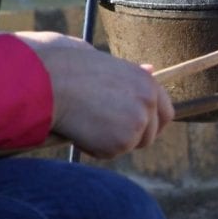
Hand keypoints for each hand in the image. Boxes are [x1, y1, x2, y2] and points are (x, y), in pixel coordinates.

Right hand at [11, 31, 172, 157]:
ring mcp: (137, 123)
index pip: (166, 112)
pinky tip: (79, 128)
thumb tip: (151, 69)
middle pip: (152, 135)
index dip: (152, 124)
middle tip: (107, 133)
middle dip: (133, 138)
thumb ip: (132, 74)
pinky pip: (108, 153)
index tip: (138, 129)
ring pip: (129, 146)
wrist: (51, 81)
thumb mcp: (108, 65)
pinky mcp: (122, 142)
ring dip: (110, 142)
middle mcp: (148, 103)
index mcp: (147, 82)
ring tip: (86, 122)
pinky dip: (93, 148)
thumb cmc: (71, 69)